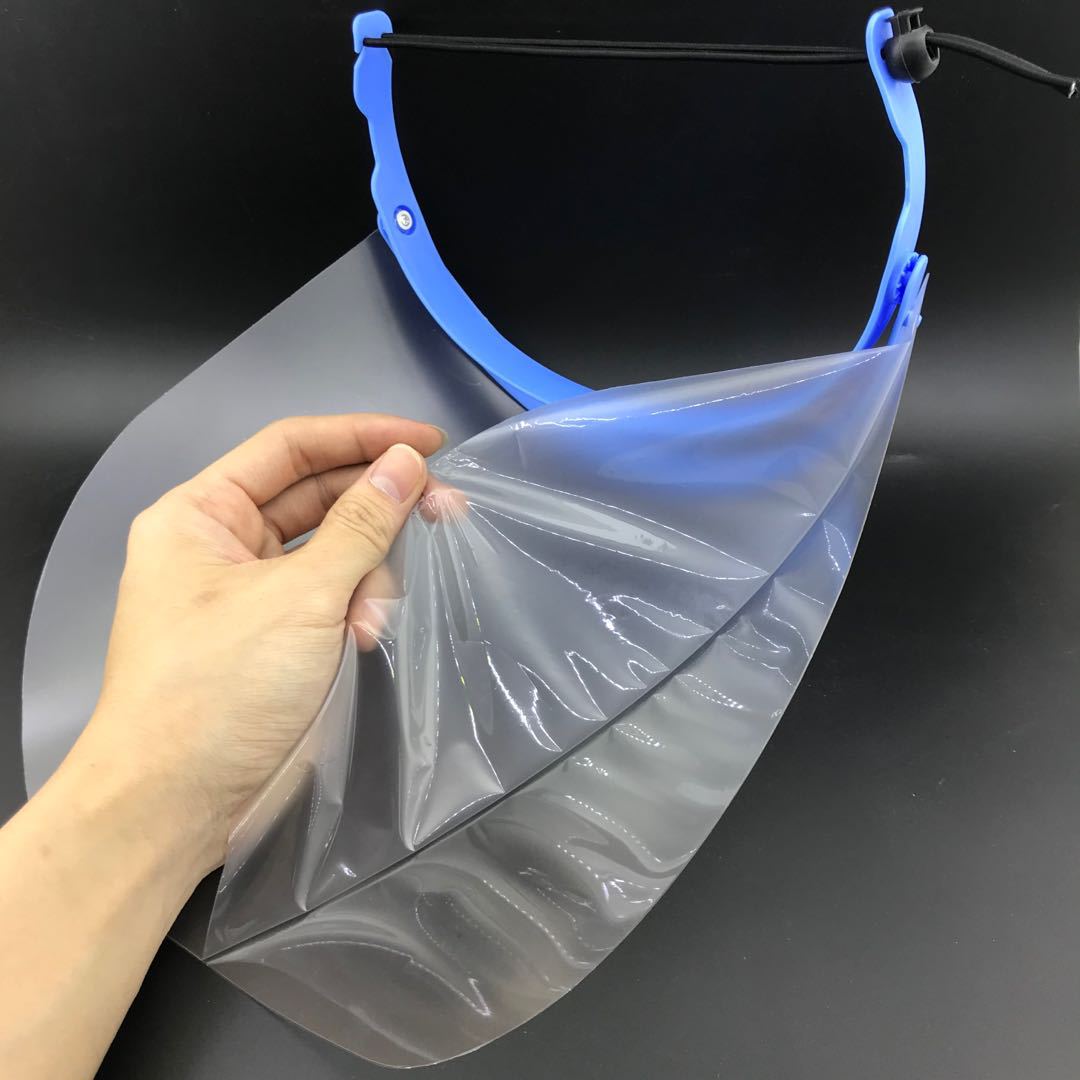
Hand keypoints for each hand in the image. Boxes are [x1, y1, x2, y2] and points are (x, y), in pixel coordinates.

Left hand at [78, 412, 444, 875]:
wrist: (176, 804)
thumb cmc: (220, 686)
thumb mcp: (300, 597)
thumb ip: (362, 524)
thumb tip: (407, 462)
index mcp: (201, 514)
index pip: (290, 448)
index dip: (362, 436)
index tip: (430, 442)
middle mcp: (222, 544)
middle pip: (316, 498)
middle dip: (379, 507)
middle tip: (448, 508)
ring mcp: (249, 594)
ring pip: (332, 553)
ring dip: (367, 576)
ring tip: (374, 617)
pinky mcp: (275, 637)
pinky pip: (329, 600)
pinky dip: (355, 612)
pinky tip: (364, 640)